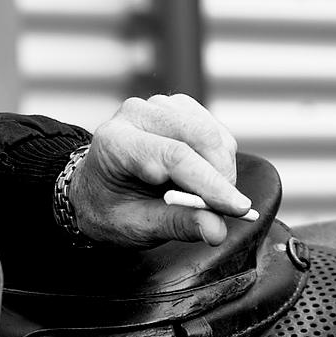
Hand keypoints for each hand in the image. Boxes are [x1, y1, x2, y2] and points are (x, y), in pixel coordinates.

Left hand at [69, 93, 250, 247]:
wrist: (97, 189)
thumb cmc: (111, 208)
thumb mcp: (136, 226)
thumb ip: (177, 225)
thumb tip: (217, 229)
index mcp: (115, 142)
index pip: (173, 156)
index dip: (210, 183)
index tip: (238, 209)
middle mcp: (135, 115)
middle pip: (199, 136)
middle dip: (221, 176)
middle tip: (225, 209)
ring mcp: (157, 106)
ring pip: (213, 132)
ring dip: (222, 168)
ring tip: (204, 196)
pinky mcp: (177, 107)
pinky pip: (216, 130)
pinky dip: (221, 157)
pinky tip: (203, 176)